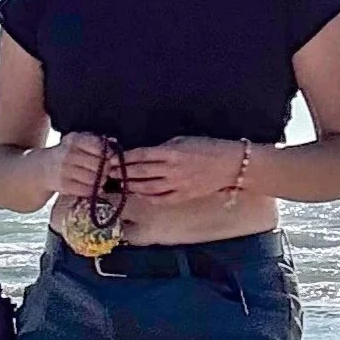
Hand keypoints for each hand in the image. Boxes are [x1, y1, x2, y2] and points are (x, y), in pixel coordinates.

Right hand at [51, 132, 111, 201]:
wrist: (44, 168)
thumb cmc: (68, 152)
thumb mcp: (79, 141)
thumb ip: (96, 140)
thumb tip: (113, 141)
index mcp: (74, 140)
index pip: (99, 146)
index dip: (108, 154)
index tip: (110, 157)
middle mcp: (69, 154)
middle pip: (99, 164)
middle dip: (107, 169)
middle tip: (107, 170)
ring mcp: (65, 171)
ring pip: (94, 179)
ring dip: (101, 181)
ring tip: (101, 179)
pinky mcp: (64, 186)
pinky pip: (86, 190)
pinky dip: (93, 190)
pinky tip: (94, 187)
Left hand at [122, 136, 250, 201]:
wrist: (231, 165)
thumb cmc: (208, 148)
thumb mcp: (183, 140)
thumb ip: (164, 148)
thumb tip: (145, 154)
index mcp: (172, 152)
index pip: (142, 155)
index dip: (125, 158)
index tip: (112, 159)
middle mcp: (172, 169)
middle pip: (141, 172)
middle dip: (123, 173)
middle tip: (109, 173)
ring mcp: (178, 185)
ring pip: (148, 188)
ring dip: (132, 186)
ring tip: (121, 185)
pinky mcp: (183, 196)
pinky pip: (161, 199)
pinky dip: (148, 197)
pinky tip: (140, 194)